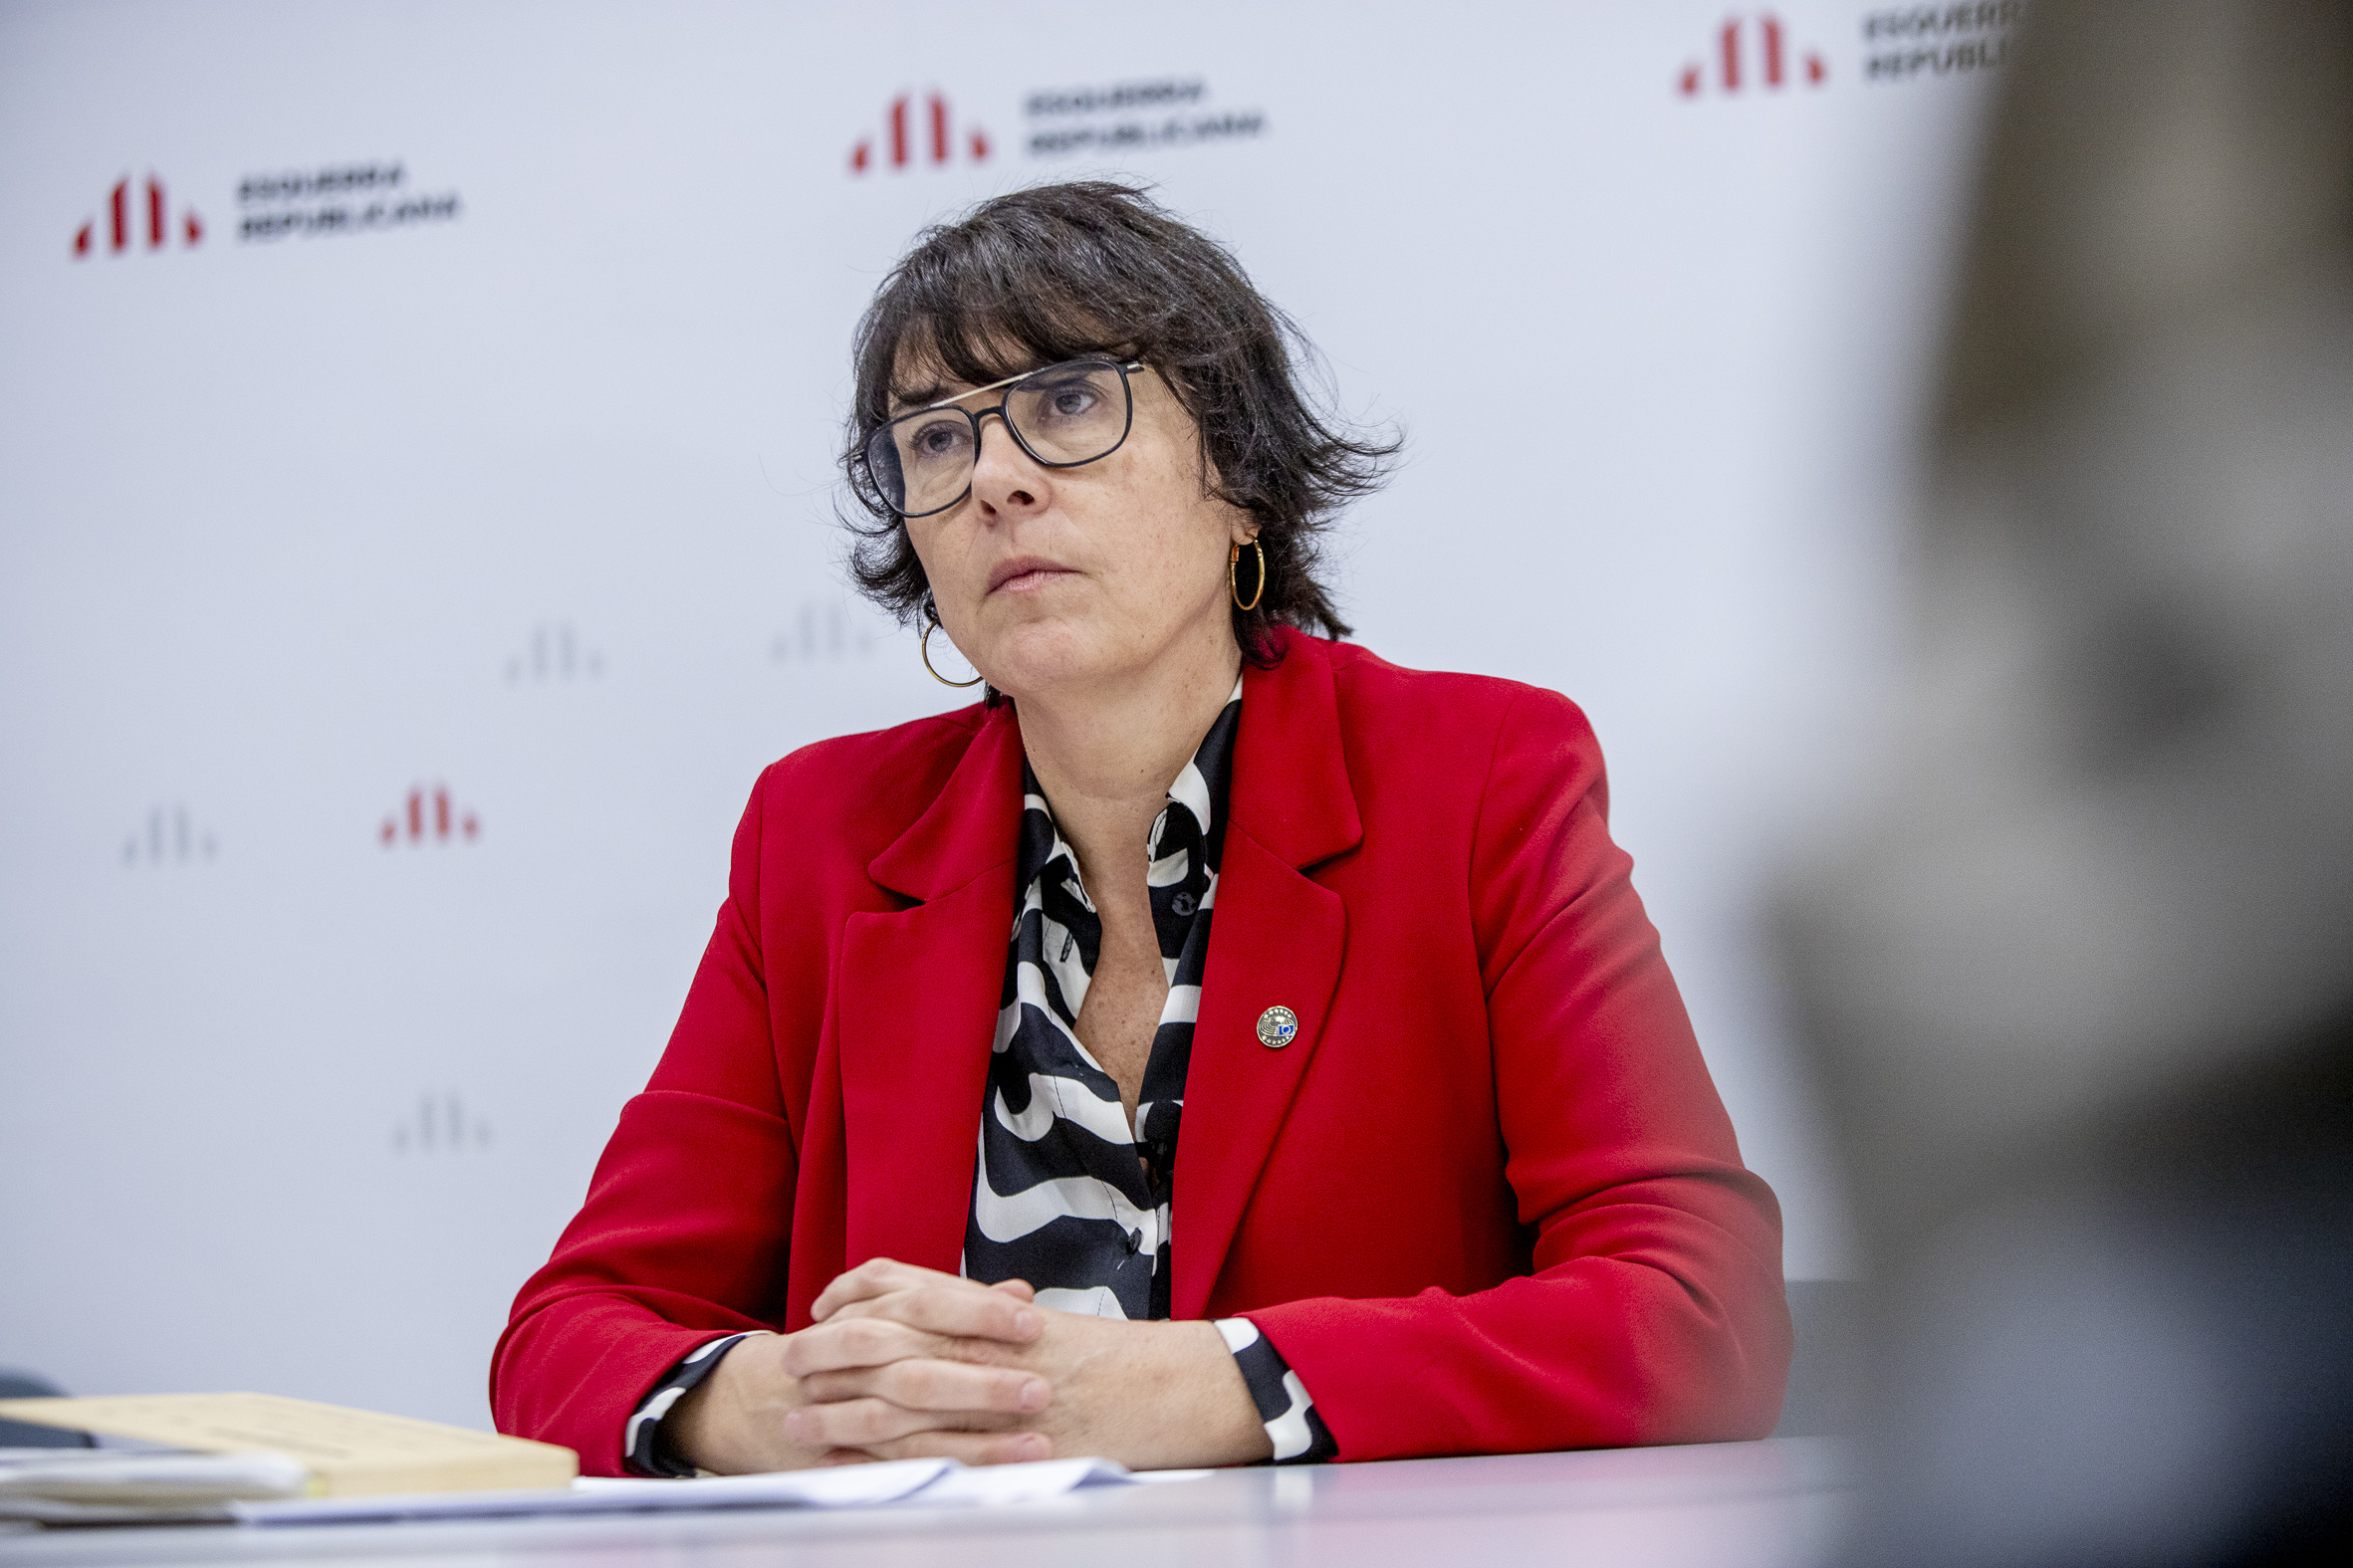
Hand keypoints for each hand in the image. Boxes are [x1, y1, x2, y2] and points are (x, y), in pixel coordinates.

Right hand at [664, 1260, 1050, 1471]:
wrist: (776, 1389)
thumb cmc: (861, 1342)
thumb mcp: (903, 1308)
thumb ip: (959, 1301)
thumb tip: (1021, 1290)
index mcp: (877, 1310)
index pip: (929, 1304)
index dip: (980, 1311)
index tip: (1032, 1322)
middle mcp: (859, 1356)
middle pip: (919, 1367)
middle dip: (981, 1382)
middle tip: (1039, 1389)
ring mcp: (851, 1407)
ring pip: (912, 1428)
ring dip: (977, 1440)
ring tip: (1034, 1446)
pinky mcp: (852, 1451)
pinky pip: (902, 1468)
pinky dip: (943, 1473)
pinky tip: (992, 1481)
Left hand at [802, 1265, 1274, 1470]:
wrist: (1179, 1389)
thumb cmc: (1126, 1363)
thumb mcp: (1056, 1331)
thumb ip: (1001, 1324)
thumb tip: (960, 1318)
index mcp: (997, 1312)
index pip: (911, 1286)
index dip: (859, 1294)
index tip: (826, 1307)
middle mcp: (989, 1346)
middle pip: (889, 1340)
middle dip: (831, 1355)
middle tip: (788, 1366)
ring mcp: (997, 1396)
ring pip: (899, 1400)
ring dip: (841, 1411)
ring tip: (798, 1423)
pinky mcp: (1006, 1445)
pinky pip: (935, 1455)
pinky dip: (888, 1460)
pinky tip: (855, 1467)